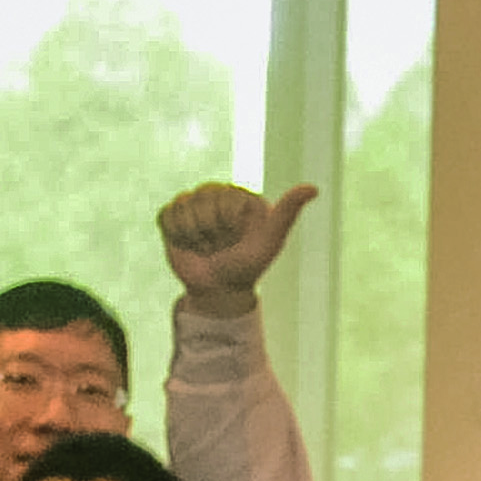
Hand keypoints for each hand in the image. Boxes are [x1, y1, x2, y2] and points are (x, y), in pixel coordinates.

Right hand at [158, 181, 316, 307]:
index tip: (237, 238)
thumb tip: (313, 188)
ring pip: (182, 207)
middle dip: (208, 229)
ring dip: (192, 234)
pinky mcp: (174, 215)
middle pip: (200, 199)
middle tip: (220, 246)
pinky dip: (175, 235)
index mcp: (242, 196)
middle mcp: (219, 194)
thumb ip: (287, 214)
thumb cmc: (246, 268)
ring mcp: (195, 204)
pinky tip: (189, 244)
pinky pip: (166, 215)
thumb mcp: (270, 243)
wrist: (217, 292)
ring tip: (206, 246)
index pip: (222, 196)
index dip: (226, 222)